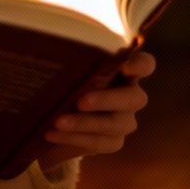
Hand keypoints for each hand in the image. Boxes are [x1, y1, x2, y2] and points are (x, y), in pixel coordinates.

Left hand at [36, 49, 155, 172]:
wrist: (56, 118)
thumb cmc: (64, 82)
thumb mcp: (66, 71)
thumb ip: (67, 62)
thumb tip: (45, 46)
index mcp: (124, 71)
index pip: (145, 65)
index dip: (140, 65)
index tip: (124, 65)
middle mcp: (130, 96)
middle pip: (133, 98)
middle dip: (107, 99)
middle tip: (81, 101)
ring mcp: (124, 121)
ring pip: (114, 124)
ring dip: (84, 123)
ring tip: (57, 122)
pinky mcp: (112, 142)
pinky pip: (98, 142)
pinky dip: (73, 138)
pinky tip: (52, 135)